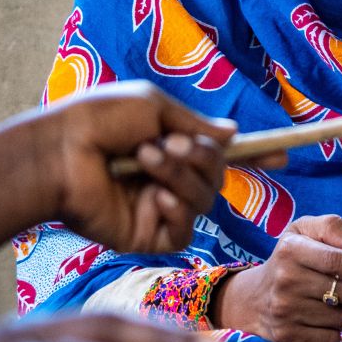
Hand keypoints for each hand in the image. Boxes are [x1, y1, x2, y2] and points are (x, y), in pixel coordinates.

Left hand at [36, 82, 243, 253]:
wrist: (58, 152)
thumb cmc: (97, 121)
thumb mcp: (153, 106)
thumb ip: (195, 125)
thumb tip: (232, 133)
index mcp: (169, 148)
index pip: (219, 157)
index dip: (253, 156)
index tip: (283, 156)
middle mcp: (167, 180)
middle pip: (217, 177)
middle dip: (200, 158)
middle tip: (168, 144)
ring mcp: (158, 209)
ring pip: (204, 200)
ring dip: (181, 175)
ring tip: (145, 158)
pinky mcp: (147, 236)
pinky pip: (185, 229)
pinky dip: (177, 210)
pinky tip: (155, 197)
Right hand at [209, 214, 341, 341]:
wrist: (253, 299)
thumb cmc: (290, 259)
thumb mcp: (304, 231)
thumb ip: (333, 229)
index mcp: (292, 251)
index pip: (339, 261)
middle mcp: (285, 282)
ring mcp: (285, 313)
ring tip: (338, 304)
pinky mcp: (288, 339)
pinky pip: (331, 340)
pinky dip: (335, 332)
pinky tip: (325, 321)